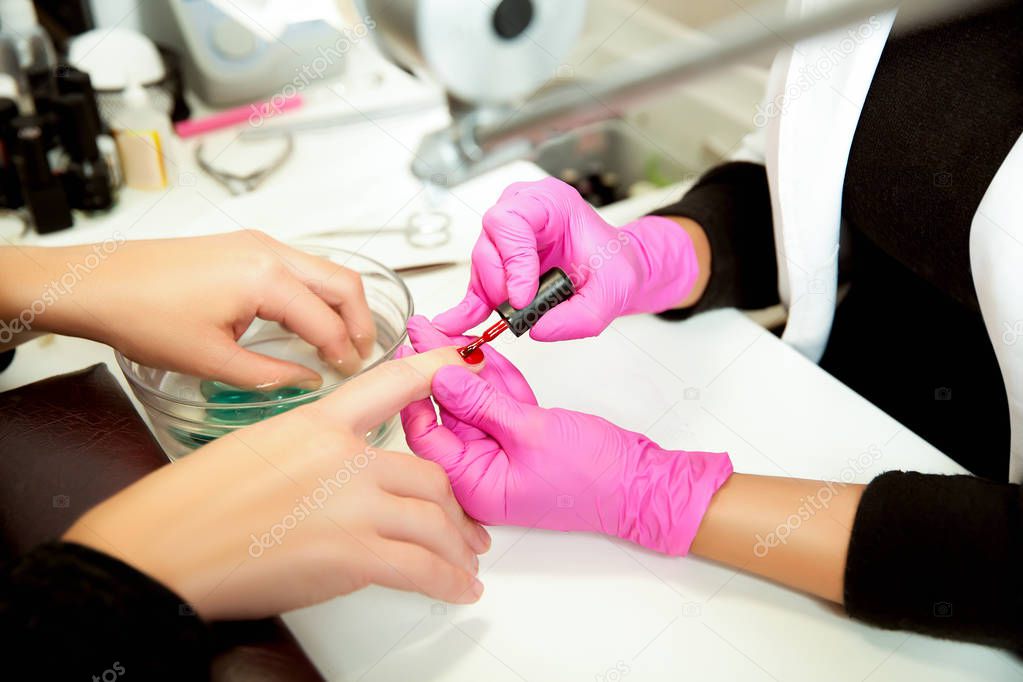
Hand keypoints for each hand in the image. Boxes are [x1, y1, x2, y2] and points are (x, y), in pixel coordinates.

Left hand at [10, 230, 376, 389]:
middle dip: (359, 321)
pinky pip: (298, 266)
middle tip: (360, 356)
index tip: (350, 376)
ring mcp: (256, 243)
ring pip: (323, 271)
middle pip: (342, 283)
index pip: (326, 321)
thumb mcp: (211, 360)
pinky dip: (315, 293)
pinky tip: (306, 322)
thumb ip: (271, 374)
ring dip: (339, 305)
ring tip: (339, 343)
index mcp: (266, 277)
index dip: (345, 354)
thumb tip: (309, 380)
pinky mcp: (242, 245)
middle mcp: (269, 251)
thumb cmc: (141, 315)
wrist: (94, 283)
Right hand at [63, 347, 491, 620]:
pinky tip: (457, 588)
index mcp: (317, 425)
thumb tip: (342, 481)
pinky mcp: (352, 554)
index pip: (390, 385)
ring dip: (457, 546)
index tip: (461, 363)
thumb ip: (313, 456)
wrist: (161, 549)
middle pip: (428, 474)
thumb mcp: (256, 450)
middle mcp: (344, 458)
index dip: (432, 371)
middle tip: (463, 524)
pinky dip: (447, 581)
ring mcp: (351, 504)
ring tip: (465, 561)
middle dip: (453, 506)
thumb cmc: (191, 506)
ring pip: (433, 520)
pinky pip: (421, 567)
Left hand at [400, 337, 732, 555]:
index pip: (427, 435)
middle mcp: (483, 470)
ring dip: (462, 365)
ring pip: (472, 401)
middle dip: (435, 369)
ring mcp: (502, 452)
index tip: (407, 355)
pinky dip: (492, 375)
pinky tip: (475, 346)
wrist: (640, 482)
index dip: (415, 392)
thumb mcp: (531, 433)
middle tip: (420, 330)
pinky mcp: (522, 435)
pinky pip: (499, 400)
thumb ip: (484, 405)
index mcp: (476, 484)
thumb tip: (441, 378)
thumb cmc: (593, 477)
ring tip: (440, 328)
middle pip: (446, 412)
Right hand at [433, 178, 702, 340]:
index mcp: (551, 202)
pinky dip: (472, 305)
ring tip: (503, 320)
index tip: (523, 296)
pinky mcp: (501, 261)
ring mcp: (509, 235)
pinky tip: (458, 323)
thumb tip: (537, 329)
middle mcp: (524, 209)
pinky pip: (479, 282)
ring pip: (482, 263)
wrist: (615, 271)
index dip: (512, 260)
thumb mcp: (611, 294)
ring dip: (489, 296)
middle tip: (517, 310)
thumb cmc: (614, 267)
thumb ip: (579, 317)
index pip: (511, 220)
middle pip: (490, 242)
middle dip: (499, 282)